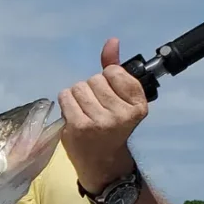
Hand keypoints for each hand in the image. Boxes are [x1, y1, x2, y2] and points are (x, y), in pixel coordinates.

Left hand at [58, 37, 148, 191]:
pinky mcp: (78, 127)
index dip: (107, 80)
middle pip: (94, 79)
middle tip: (95, 107)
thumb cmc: (111, 127)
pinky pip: (65, 96)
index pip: (114, 72)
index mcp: (138, 106)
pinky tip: (73, 114)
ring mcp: (99, 122)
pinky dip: (66, 102)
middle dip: (91, 89)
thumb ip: (116, 69)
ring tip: (84, 111)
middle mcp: (121, 114)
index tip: (109, 96)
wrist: (101, 162)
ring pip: (78, 87)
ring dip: (77, 96)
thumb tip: (112, 41)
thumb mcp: (121, 99)